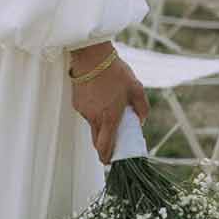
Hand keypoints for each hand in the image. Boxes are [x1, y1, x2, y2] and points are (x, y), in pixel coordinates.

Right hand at [69, 47, 149, 165]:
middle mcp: (95, 118)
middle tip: (113, 142)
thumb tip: (141, 120)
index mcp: (110, 117)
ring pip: (92, 125)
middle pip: (97, 141)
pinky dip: (94, 111)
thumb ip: (142, 108)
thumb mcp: (136, 88)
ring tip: (109, 106)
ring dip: (101, 123)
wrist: (92, 56)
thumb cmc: (116, 72)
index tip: (110, 162)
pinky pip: (87, 113)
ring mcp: (84, 111)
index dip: (107, 158)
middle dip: (104, 145)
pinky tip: (100, 97)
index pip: (105, 147)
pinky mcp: (77, 103)